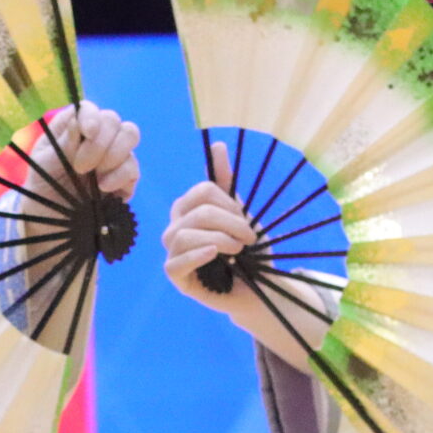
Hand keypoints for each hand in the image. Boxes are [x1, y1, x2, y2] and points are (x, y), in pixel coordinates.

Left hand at [38, 101, 141, 198]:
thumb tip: (79, 121)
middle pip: (113, 119)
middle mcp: (98, 135)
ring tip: (94, 178)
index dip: (91, 117)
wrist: (51, 219)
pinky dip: (119, 176)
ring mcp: (115, 155)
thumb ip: (62, 142)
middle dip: (99, 143)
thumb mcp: (44, 163)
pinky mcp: (126, 178)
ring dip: (113, 155)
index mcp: (74, 126)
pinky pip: (133, 168)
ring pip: (130, 135)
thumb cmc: (44, 183)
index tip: (87, 132)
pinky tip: (103, 188)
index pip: (88, 109)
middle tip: (80, 167)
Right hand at [162, 140, 259, 308]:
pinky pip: (174, 263)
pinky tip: (214, 255)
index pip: (203, 192)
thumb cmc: (247, 252)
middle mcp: (176, 228)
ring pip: (185, 235)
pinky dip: (196, 256)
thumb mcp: (241, 215)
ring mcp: (173, 253)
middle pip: (197, 212)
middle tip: (249, 239)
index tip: (247, 222)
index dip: (229, 203)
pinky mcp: (177, 278)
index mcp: (189, 209)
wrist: (258, 287)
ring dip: (219, 240)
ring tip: (237, 250)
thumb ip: (226, 183)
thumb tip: (218, 145)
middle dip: (230, 223)